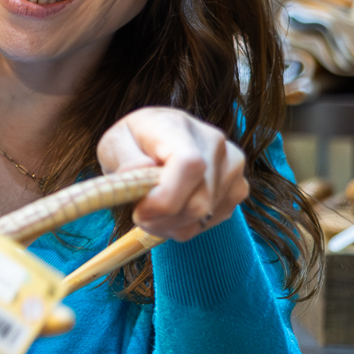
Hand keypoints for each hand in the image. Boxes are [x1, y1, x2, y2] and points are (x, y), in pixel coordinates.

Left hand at [98, 106, 247, 241]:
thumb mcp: (115, 143)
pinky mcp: (238, 188)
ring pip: (203, 217)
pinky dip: (185, 226)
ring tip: (153, 209)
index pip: (189, 165)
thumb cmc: (133, 142)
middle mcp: (215, 144)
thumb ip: (125, 158)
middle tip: (139, 215)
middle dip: (162, 219)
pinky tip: (173, 209)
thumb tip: (140, 171)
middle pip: (199, 201)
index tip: (140, 211)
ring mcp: (232, 167)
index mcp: (180, 127)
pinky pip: (210, 222)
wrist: (158, 138)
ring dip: (171, 225)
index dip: (165, 198)